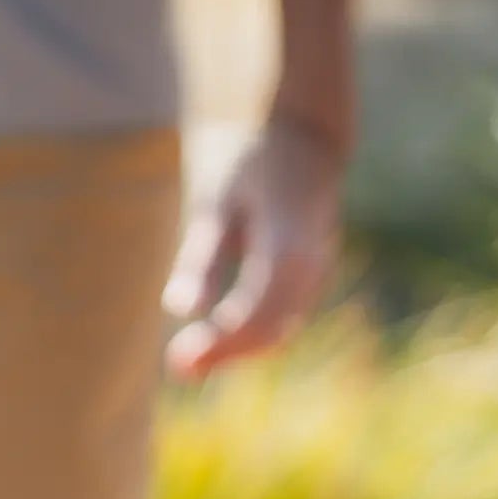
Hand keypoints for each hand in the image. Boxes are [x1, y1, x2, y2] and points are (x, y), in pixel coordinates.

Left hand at [163, 119, 344, 380]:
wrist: (300, 130)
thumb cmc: (249, 160)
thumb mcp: (215, 201)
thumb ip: (202, 256)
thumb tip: (181, 309)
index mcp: (288, 236)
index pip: (258, 306)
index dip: (221, 340)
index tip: (179, 357)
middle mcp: (313, 256)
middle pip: (273, 326)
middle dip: (226, 353)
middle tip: (178, 368)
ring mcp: (320, 265)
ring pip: (283, 327)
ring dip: (238, 350)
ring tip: (188, 363)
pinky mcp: (314, 272)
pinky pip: (286, 316)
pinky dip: (251, 336)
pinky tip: (213, 344)